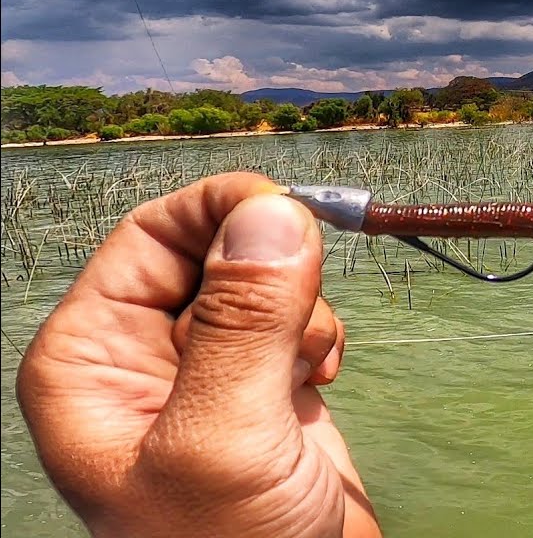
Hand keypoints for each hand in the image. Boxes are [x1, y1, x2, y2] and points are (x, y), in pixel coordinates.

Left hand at [16, 172, 379, 537]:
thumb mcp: (223, 437)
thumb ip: (243, 323)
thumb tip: (273, 215)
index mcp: (93, 359)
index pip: (149, 237)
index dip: (217, 211)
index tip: (288, 210)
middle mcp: (144, 357)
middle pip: (212, 251)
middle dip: (269, 268)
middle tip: (304, 301)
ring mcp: (209, 374)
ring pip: (262, 282)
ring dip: (302, 309)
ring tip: (308, 369)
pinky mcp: (265, 391)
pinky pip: (295, 321)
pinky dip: (321, 334)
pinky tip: (323, 379)